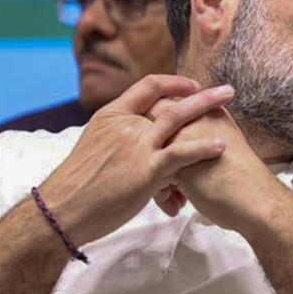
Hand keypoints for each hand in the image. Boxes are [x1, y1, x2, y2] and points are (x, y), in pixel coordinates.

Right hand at [39, 75, 235, 245]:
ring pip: (178, 118)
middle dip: (200, 94)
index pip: (146, 87)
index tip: (192, 85)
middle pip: (169, 101)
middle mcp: (124, 124)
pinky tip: (221, 146)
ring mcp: (136, 146)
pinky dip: (203, 147)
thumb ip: (118, 136)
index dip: (173, 83)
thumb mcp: (96, 147)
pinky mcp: (146, 170)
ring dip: (207, 107)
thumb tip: (135, 134)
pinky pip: (182, 154)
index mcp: (111, 116)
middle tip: (225, 90)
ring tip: (229, 102)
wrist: (62, 210)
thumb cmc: (79, 186)